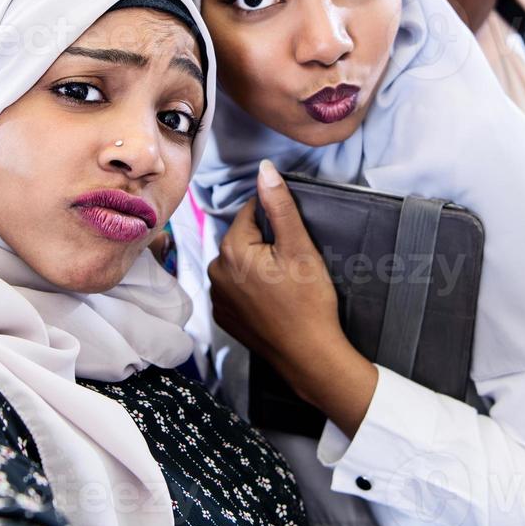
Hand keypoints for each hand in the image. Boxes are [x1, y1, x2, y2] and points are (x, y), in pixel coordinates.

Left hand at [208, 161, 377, 433]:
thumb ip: (279, 205)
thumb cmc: (308, 301)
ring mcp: (218, 298)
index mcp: (230, 250)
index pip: (250, 213)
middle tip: (293, 264)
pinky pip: (237, 288)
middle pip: (244, 238)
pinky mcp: (225, 318)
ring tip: (285, 284)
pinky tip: (274, 300)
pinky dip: (253, 288)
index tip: (293, 240)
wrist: (309, 357)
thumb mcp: (299, 247)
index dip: (276, 221)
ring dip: (258, 265)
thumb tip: (264, 169)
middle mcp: (215, 272)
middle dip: (266, 244)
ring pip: (240, 263)